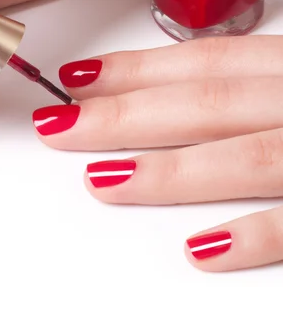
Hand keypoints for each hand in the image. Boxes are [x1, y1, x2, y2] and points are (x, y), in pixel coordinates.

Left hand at [32, 35, 282, 271]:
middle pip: (204, 104)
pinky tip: (197, 249)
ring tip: (101, 179)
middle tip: (60, 125)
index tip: (77, 78)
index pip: (203, 63)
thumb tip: (181, 98)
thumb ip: (251, 85)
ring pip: (242, 159)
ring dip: (166, 170)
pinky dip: (250, 236)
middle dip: (124, 115)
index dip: (135, 70)